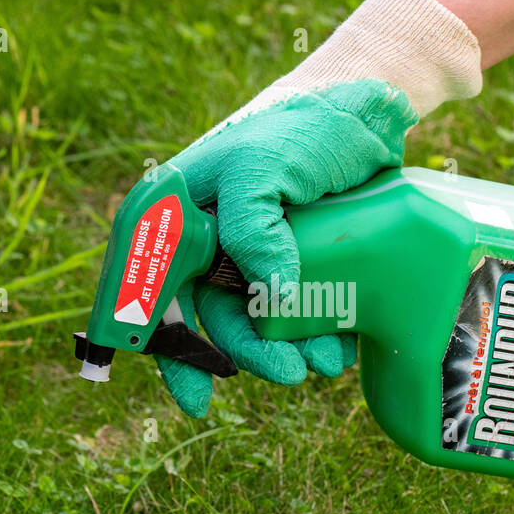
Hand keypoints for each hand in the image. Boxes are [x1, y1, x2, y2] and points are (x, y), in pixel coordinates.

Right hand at [158, 78, 417, 416]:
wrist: (362, 114)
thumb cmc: (300, 129)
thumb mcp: (262, 167)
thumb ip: (251, 228)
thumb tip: (271, 299)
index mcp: (174, 218)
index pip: (151, 294)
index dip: (166, 350)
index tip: (195, 399)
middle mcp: (202, 243)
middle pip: (210, 320)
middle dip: (250, 355)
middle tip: (292, 374)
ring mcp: (244, 257)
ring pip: (255, 324)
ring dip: (287, 350)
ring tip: (326, 361)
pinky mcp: (286, 265)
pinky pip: (292, 316)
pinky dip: (313, 336)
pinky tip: (339, 344)